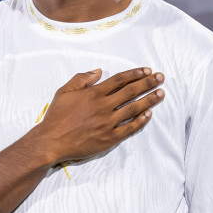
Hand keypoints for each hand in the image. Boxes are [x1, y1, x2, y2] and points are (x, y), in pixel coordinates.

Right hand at [30, 67, 164, 165]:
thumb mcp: (64, 91)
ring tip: (161, 93)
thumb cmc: (57, 116)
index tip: (147, 71)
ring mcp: (108, 123)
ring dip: (149, 100)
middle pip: (131, 92)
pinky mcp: (109, 138)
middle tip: (161, 78)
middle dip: (148, 83)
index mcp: (94, 93)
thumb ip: (82, 79)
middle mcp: (104, 106)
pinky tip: (149, 114)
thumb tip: (99, 71)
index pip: (120, 80)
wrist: (51, 141)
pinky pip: (129, 128)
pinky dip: (140, 121)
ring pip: (134, 109)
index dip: (135, 74)